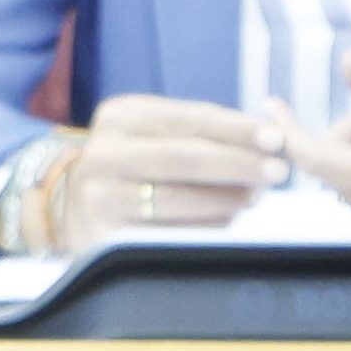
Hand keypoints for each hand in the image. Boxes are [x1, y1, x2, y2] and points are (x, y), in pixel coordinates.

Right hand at [55, 95, 289, 252]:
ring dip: (229, 199)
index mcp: (120, 115)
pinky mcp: (104, 235)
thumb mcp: (154, 133)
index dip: (236, 128)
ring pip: (180, 198)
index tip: (276, 138)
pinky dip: (206, 226)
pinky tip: (226, 220)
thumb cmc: (133, 164)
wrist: (72, 206)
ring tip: (254, 197)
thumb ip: (204, 131)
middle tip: (278, 172)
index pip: (189, 118)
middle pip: (186, 156)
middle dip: (239, 163)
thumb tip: (270, 138)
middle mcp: (103, 152)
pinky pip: (169, 232)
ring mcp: (99, 196)